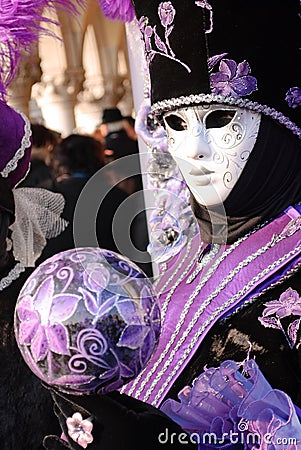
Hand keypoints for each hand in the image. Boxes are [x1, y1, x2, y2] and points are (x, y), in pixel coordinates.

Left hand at [43, 388, 196, 449]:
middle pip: (78, 418)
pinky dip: (62, 448)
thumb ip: (120, 401)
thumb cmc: (166, 435)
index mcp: (123, 423)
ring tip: (56, 402)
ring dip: (63, 419)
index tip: (57, 376)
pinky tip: (49, 440)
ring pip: (74, 437)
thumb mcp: (145, 412)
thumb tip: (99, 387)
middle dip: (63, 400)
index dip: (71, 387)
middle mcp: (108, 442)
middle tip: (51, 384)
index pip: (89, 401)